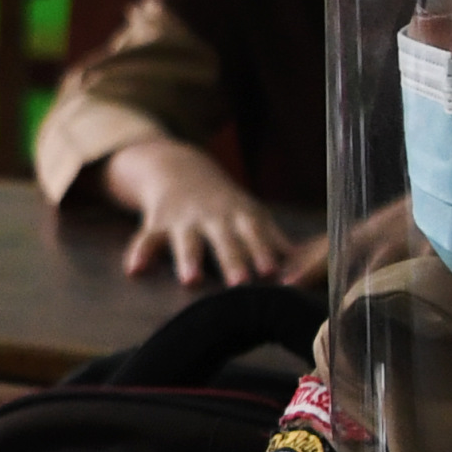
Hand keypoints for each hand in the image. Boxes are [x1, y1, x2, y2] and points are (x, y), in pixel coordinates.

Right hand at [99, 138, 309, 285]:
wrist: (179, 168)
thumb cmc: (226, 205)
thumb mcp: (252, 215)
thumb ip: (276, 243)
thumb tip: (317, 265)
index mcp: (240, 216)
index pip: (254, 233)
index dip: (262, 251)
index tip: (272, 272)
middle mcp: (213, 217)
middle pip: (224, 240)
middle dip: (232, 259)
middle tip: (241, 283)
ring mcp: (184, 220)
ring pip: (186, 241)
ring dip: (188, 259)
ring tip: (190, 280)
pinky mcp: (157, 224)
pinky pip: (146, 239)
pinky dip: (140, 253)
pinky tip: (134, 271)